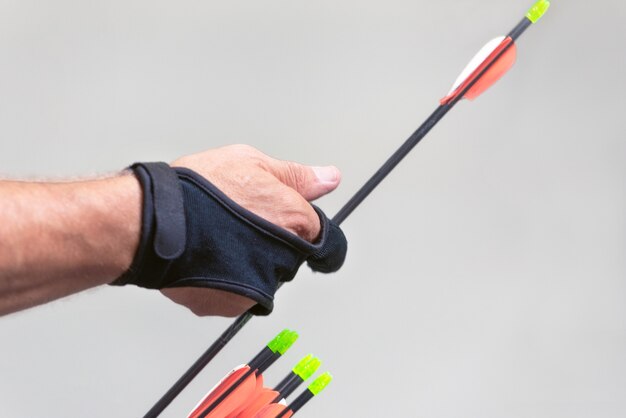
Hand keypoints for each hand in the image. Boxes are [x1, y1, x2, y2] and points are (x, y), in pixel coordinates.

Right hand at [160, 145, 341, 315]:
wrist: (150, 220)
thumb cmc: (197, 189)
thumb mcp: (252, 163)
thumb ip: (296, 176)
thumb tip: (329, 178)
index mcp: (295, 220)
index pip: (321, 234)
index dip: (297, 222)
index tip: (281, 221)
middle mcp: (282, 258)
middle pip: (291, 256)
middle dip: (274, 242)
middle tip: (240, 224)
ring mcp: (257, 286)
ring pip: (265, 278)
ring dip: (251, 264)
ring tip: (219, 239)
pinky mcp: (231, 306)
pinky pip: (239, 298)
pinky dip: (228, 283)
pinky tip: (209, 259)